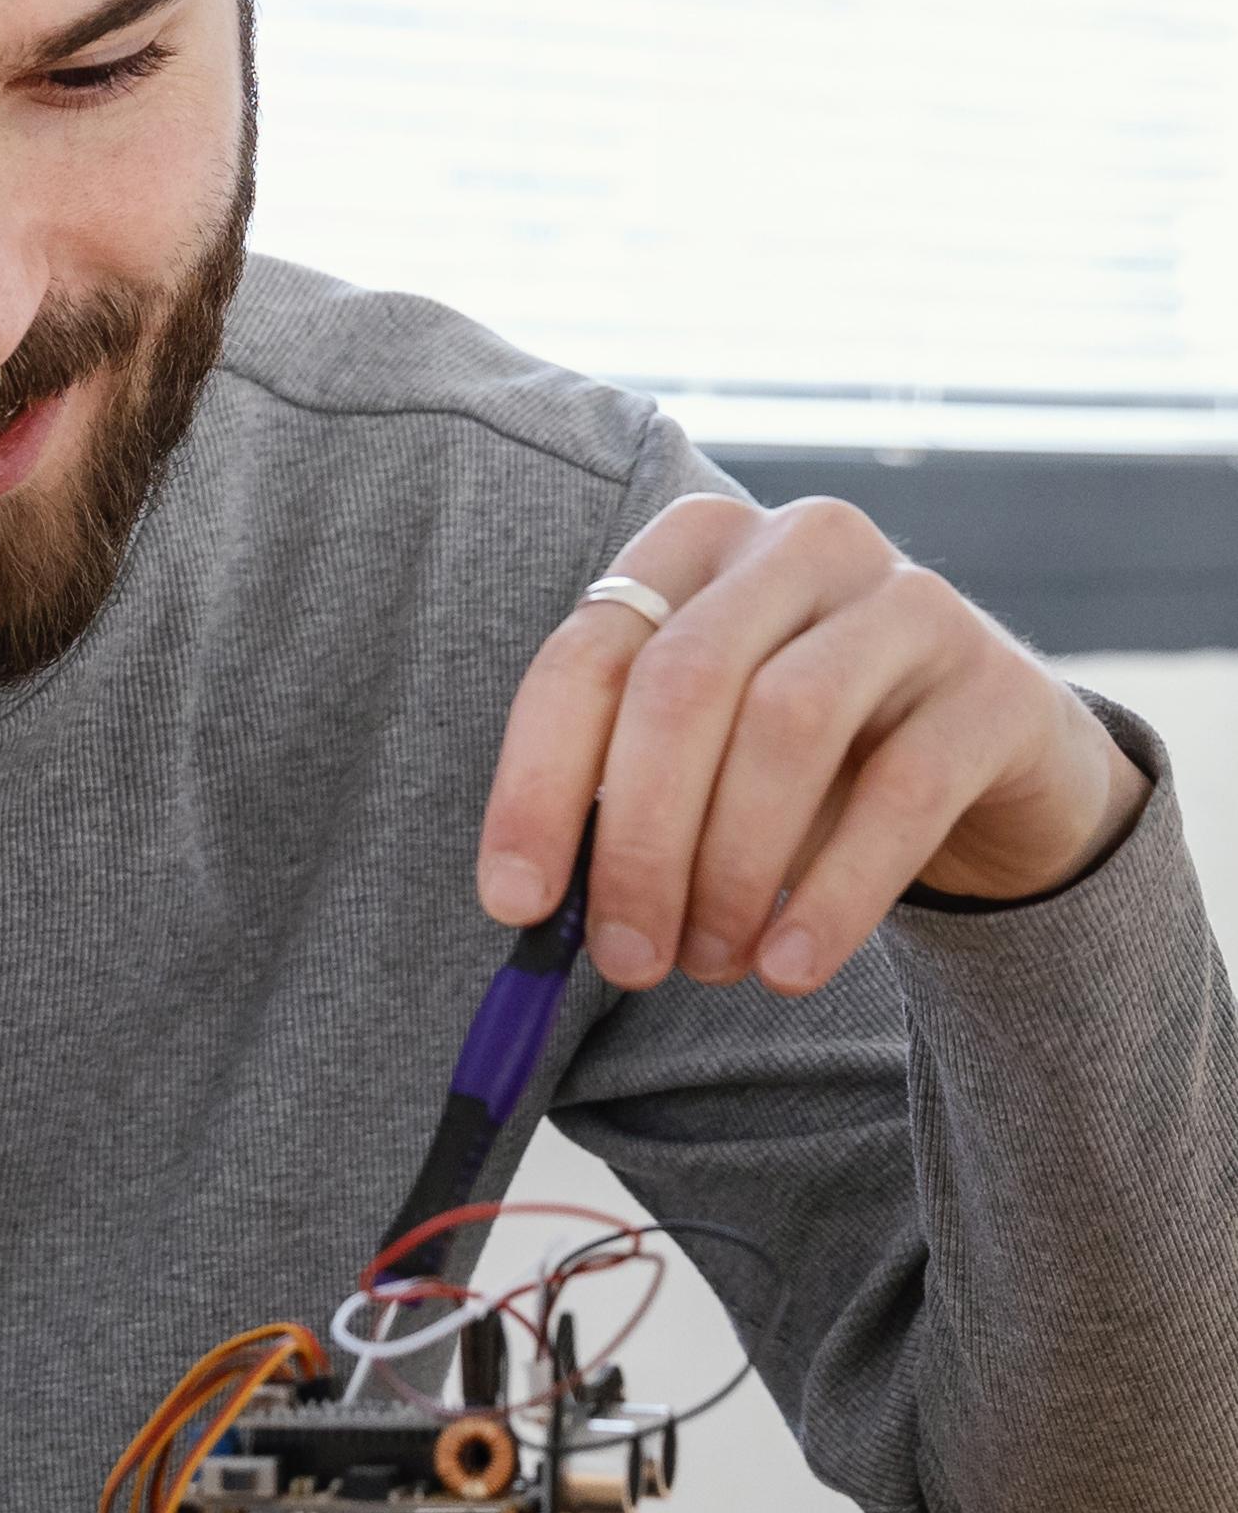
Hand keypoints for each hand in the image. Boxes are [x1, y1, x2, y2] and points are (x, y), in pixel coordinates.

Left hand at [479, 492, 1148, 993]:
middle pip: (683, 685)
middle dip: (637, 841)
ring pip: (788, 724)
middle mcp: (800, 543)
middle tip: (624, 959)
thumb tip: (539, 910)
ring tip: (710, 964)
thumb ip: (618, 809)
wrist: (985, 756)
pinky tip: (790, 969)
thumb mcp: (699, 760)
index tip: (516, 905)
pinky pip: (903, 792)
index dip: (536, 786)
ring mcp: (911, 601)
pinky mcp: (997, 685)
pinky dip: (832, 895)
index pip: (587, 658)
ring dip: (730, 869)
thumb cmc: (802, 759)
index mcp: (695, 545)